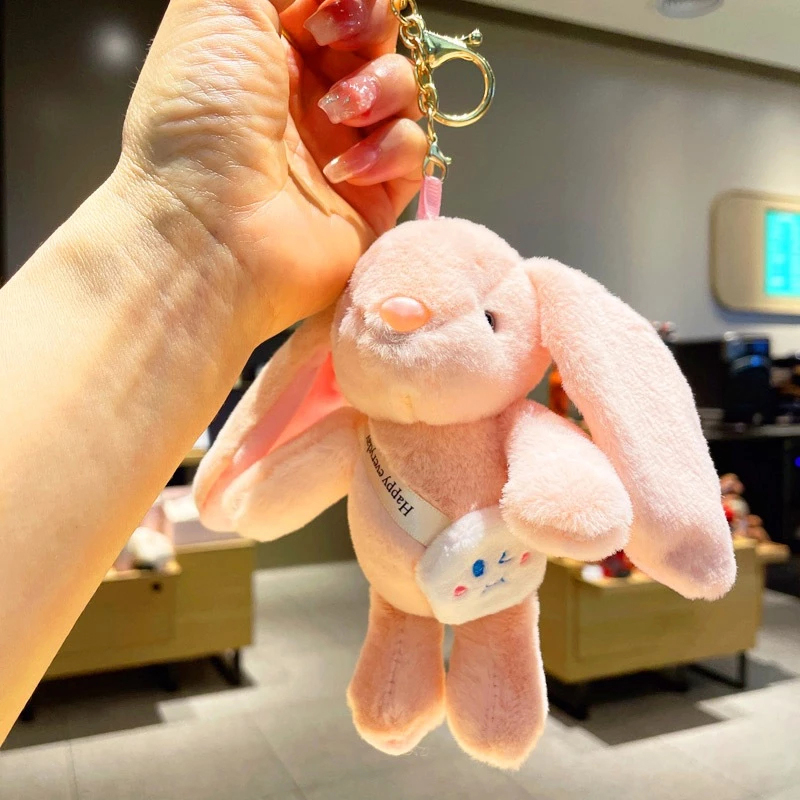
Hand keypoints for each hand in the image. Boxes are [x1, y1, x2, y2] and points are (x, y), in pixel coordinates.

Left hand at [120, 0, 425, 336]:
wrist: (208, 234)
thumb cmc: (195, 124)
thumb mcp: (215, 8)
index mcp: (269, 49)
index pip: (334, 2)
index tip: (320, 7)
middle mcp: (310, 95)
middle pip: (377, 34)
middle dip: (368, 23)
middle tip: (332, 40)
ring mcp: (346, 145)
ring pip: (404, 87)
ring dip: (380, 87)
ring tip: (338, 113)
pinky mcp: (376, 195)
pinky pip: (414, 149)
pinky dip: (389, 149)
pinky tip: (344, 169)